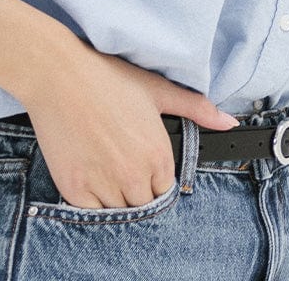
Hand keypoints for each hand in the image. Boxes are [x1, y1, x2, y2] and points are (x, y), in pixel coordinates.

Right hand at [19, 38, 239, 209]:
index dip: (154, 177)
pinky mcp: (74, 189)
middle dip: (135, 187)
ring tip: (103, 162)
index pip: (165, 190)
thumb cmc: (109, 78)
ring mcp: (103, 185)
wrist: (60, 75)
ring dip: (114, 195)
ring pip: (117, 210)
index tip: (140, 161)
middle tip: (119, 159)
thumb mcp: (157, 89)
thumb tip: (228, 122)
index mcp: (158, 156)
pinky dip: (91, 199)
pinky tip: (89, 170)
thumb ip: (196, 109)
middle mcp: (134, 176)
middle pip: (142, 203)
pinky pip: (90, 212)